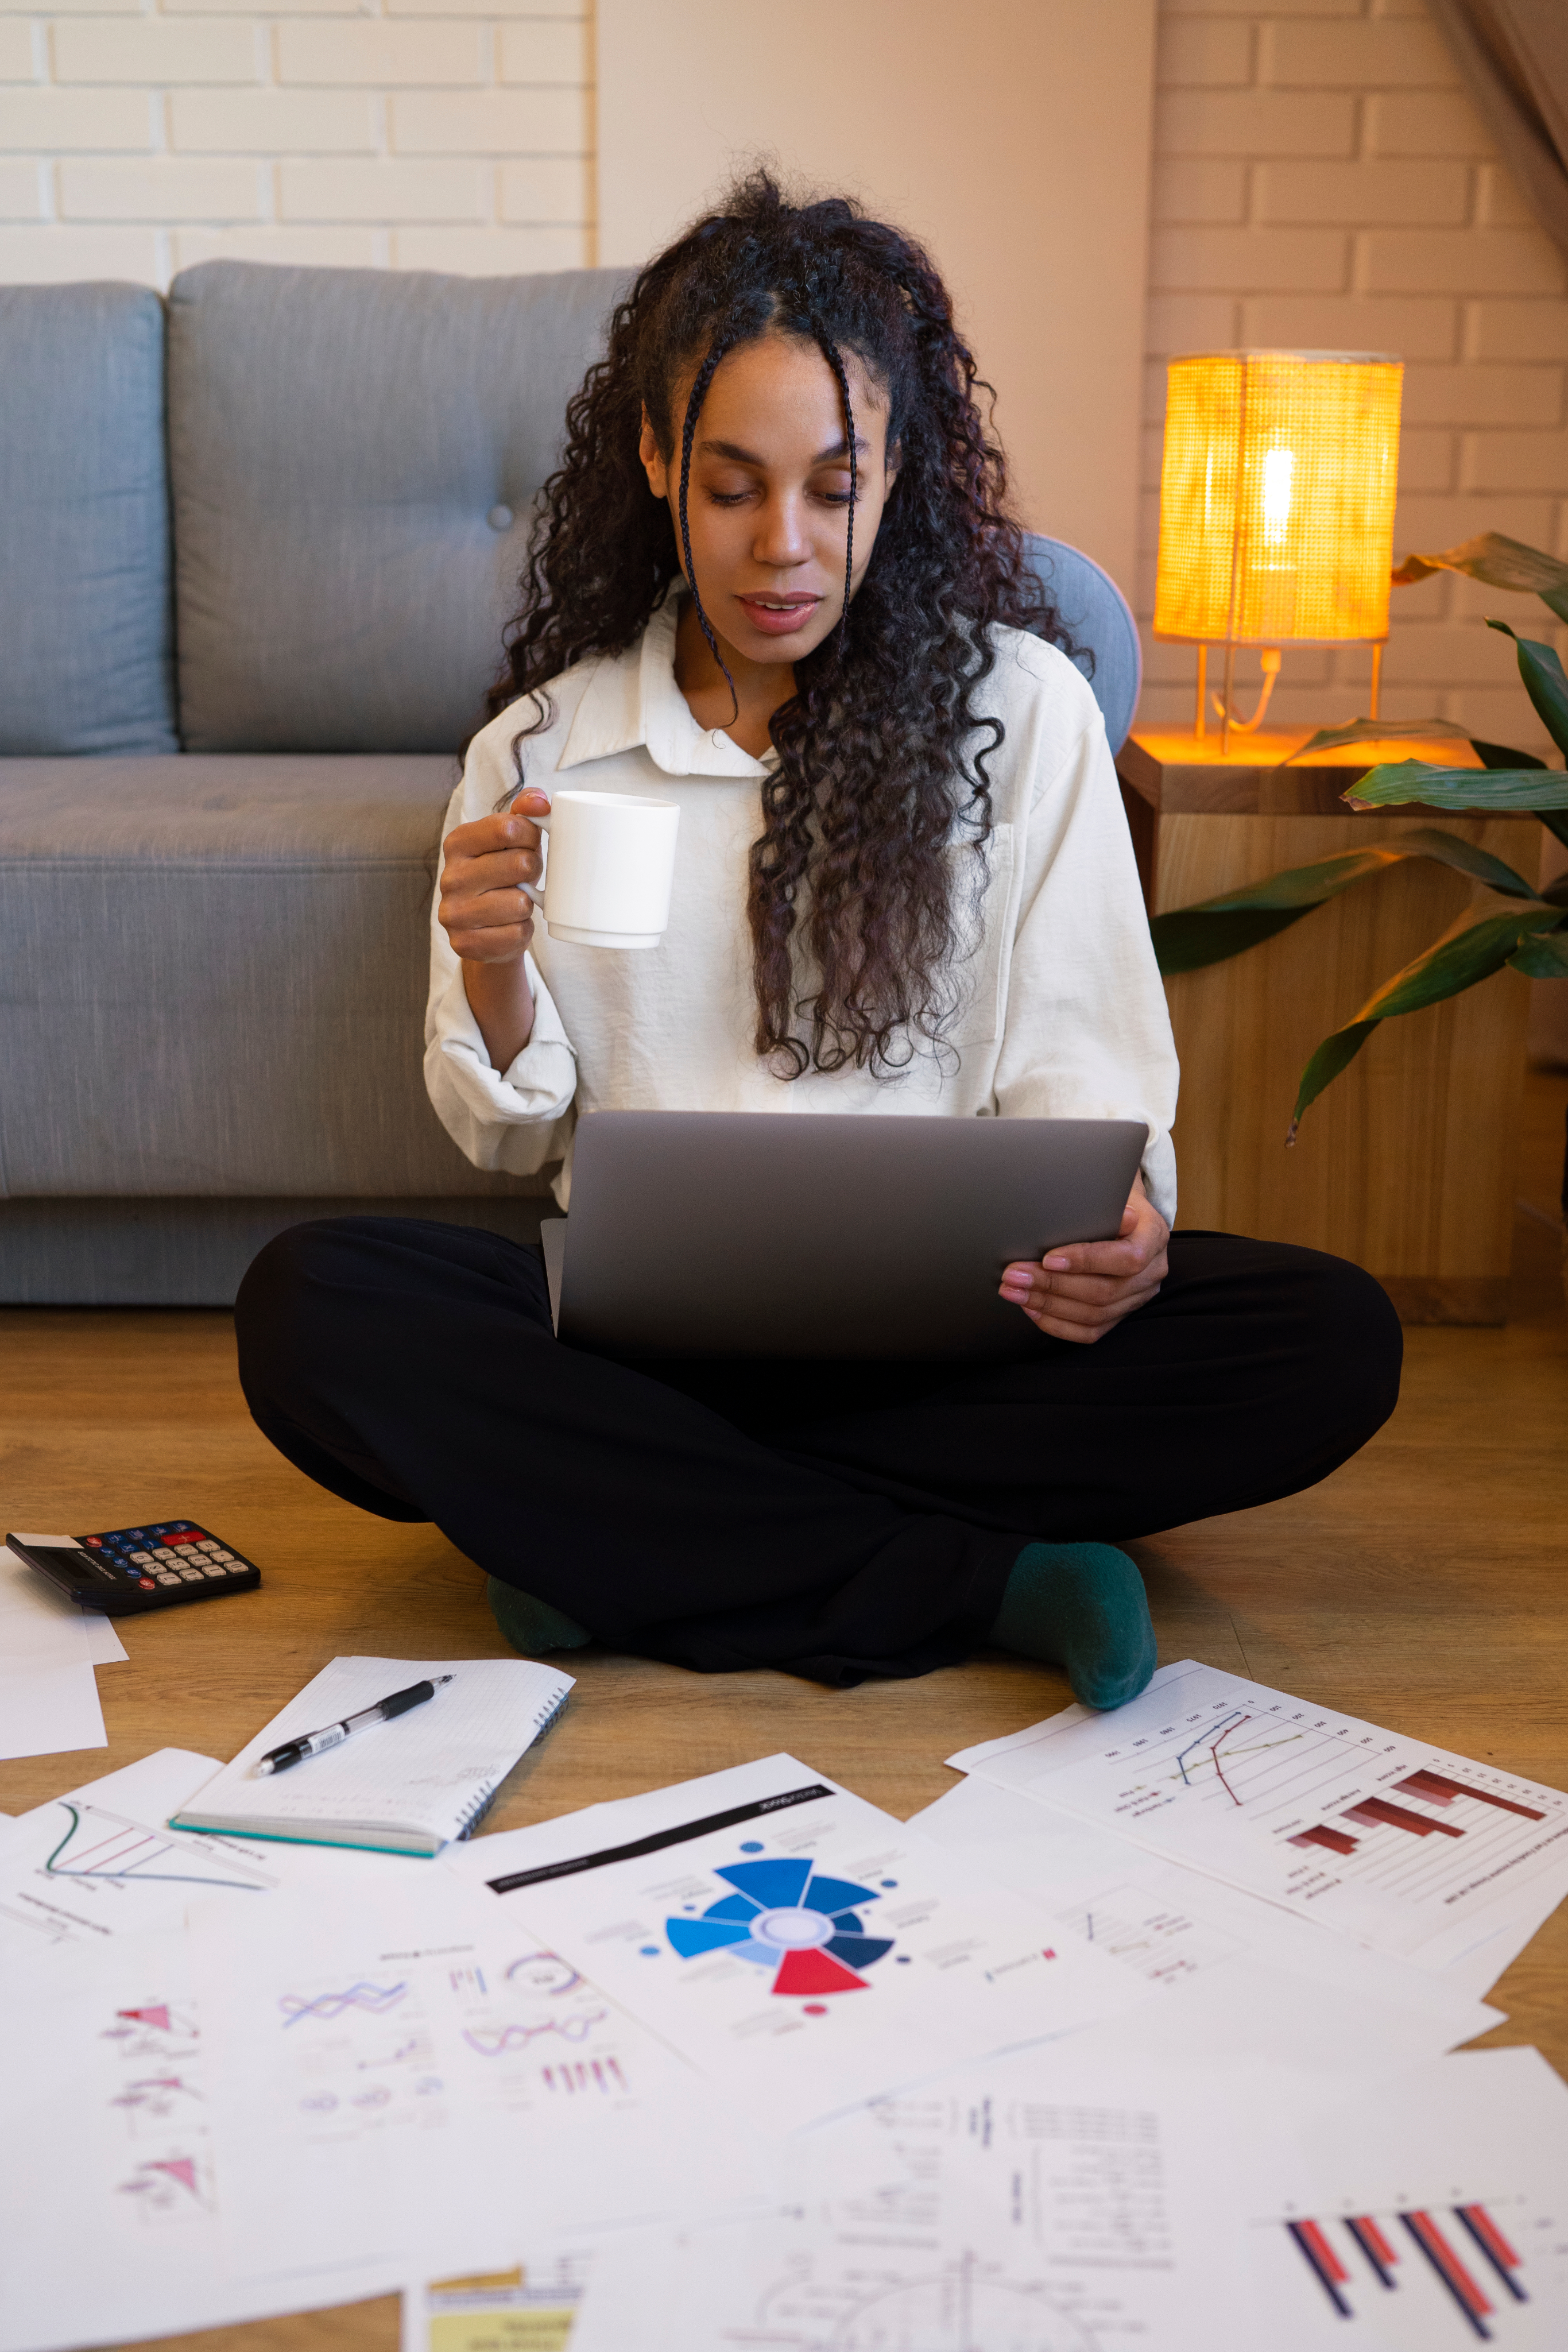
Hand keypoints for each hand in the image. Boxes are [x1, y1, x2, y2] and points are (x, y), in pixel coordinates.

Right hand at [437, 787, 548, 964]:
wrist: (488, 927)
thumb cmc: (504, 875)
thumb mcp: (513, 838)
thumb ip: (525, 811)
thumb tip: (540, 802)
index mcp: (458, 842)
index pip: (509, 828)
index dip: (531, 838)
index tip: (527, 846)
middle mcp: (450, 877)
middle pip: (520, 865)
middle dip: (532, 872)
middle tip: (522, 879)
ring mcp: (453, 913)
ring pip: (520, 904)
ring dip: (527, 905)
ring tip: (514, 903)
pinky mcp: (464, 943)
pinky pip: (516, 934)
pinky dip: (521, 931)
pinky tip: (508, 925)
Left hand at [999, 1177, 1168, 1344]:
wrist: (1124, 1215)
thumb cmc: (1110, 1200)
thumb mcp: (1108, 1192)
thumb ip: (1096, 1204)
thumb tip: (1071, 1207)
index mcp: (1153, 1236)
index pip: (1126, 1259)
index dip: (1085, 1261)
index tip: (1047, 1258)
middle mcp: (1152, 1272)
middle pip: (1103, 1292)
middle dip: (1052, 1285)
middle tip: (1014, 1275)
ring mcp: (1138, 1297)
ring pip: (1093, 1315)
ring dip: (1046, 1305)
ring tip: (1014, 1291)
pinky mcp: (1121, 1314)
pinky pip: (1090, 1332)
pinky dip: (1057, 1323)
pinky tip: (1031, 1308)